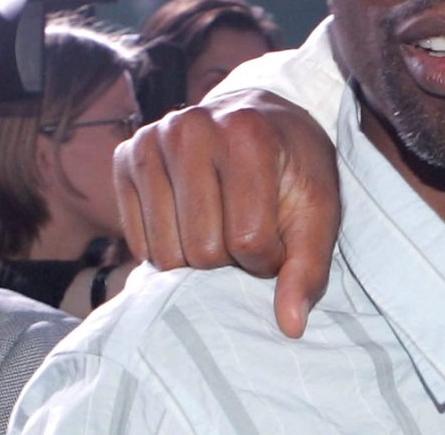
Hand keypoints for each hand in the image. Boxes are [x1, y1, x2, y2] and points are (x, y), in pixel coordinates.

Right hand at [114, 90, 338, 336]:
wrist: (263, 118)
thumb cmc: (294, 167)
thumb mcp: (319, 210)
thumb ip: (309, 268)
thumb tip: (291, 327)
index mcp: (246, 134)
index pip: (247, 239)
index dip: (269, 257)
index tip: (280, 239)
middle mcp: (191, 129)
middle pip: (202, 250)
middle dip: (233, 259)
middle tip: (250, 232)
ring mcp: (151, 141)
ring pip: (166, 253)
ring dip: (200, 257)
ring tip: (223, 223)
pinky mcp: (125, 157)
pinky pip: (139, 243)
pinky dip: (170, 246)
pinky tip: (193, 219)